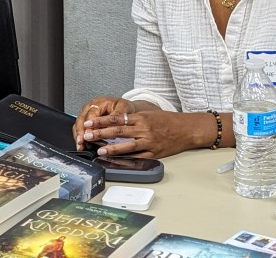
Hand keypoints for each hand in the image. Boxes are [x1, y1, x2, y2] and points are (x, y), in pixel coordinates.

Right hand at [71, 96, 135, 150]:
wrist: (127, 110)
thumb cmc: (125, 109)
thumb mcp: (124, 110)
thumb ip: (115, 118)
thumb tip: (107, 128)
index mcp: (99, 103)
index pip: (90, 114)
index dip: (89, 126)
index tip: (88, 135)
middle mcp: (90, 108)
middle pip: (81, 119)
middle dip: (80, 132)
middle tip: (81, 143)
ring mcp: (88, 115)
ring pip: (78, 125)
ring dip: (78, 136)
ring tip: (80, 147)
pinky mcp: (88, 122)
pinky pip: (81, 130)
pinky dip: (81, 138)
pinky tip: (83, 146)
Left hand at [85, 109, 218, 158]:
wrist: (186, 129)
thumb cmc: (167, 121)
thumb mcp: (149, 114)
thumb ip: (133, 119)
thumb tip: (114, 122)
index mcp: (140, 118)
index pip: (116, 119)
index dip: (101, 121)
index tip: (89, 122)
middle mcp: (143, 129)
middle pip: (118, 132)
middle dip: (101, 134)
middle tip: (88, 135)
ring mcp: (148, 142)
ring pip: (126, 146)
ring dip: (111, 149)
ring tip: (99, 151)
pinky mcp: (153, 153)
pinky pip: (138, 156)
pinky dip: (126, 159)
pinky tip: (117, 161)